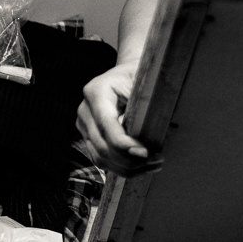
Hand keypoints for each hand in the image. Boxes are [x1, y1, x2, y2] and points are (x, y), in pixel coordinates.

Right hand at [77, 62, 156, 176]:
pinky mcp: (89, 137)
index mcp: (97, 91)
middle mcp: (85, 109)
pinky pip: (102, 158)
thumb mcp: (144, 81)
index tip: (145, 153)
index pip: (106, 125)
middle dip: (129, 159)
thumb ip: (145, 103)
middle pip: (102, 146)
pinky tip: (142, 166)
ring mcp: (84, 125)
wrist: (127, 73)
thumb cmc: (139, 75)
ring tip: (153, 165)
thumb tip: (158, 132)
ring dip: (127, 167)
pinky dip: (122, 166)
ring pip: (100, 157)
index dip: (124, 144)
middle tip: (155, 161)